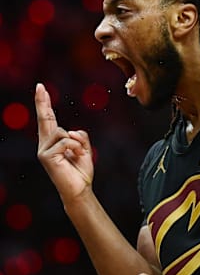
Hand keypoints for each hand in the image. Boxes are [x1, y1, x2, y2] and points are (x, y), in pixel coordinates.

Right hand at [35, 83, 93, 203]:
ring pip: (64, 132)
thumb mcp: (84, 149)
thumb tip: (72, 132)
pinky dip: (76, 148)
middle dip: (42, 102)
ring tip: (77, 154)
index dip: (44, 104)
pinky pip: (67, 141)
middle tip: (40, 85)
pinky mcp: (46, 156)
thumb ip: (79, 137)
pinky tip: (75, 157)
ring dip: (77, 143)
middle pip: (45, 118)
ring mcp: (43, 150)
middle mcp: (45, 144)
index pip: (48, 119)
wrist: (79, 189)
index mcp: (54, 142)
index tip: (41, 89)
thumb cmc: (80, 170)